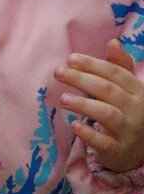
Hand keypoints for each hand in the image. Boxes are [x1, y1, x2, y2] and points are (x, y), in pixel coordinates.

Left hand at [55, 39, 143, 172]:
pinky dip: (89, 134)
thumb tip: (113, 42)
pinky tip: (74, 125)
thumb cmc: (129, 113)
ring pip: (108, 114)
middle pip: (108, 90)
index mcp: (139, 91)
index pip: (116, 74)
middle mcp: (137, 110)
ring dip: (84, 104)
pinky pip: (104, 142)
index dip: (93, 64)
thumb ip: (120, 67)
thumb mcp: (129, 90)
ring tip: (63, 99)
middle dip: (82, 79)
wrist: (139, 151)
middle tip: (58, 72)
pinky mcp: (118, 150)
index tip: (70, 59)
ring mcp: (129, 131)